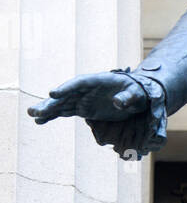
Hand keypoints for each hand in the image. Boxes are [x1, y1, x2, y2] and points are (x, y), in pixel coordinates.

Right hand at [28, 70, 147, 125]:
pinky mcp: (83, 109)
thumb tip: (117, 103)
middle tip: (34, 110)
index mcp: (98, 80)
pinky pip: (65, 112)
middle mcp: (86, 89)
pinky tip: (40, 121)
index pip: (79, 83)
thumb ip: (127, 98)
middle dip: (51, 102)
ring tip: (32, 115)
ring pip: (62, 104)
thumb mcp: (137, 94)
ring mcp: (83, 99)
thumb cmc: (138, 92)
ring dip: (47, 110)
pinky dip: (53, 116)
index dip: (66, 88)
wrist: (137, 96)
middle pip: (65, 95)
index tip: (52, 93)